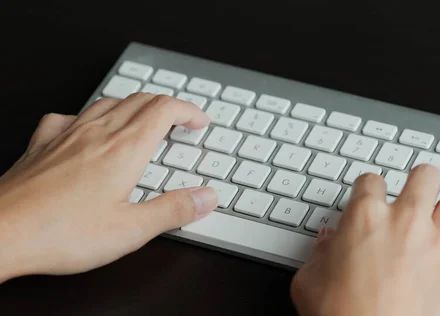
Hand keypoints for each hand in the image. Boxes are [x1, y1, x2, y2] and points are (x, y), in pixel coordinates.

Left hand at [0, 94, 217, 281]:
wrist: (0, 233)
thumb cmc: (59, 233)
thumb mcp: (130, 231)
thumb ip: (174, 210)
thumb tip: (206, 197)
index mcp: (124, 150)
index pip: (164, 109)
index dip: (188, 111)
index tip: (199, 122)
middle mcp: (97, 133)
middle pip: (141, 100)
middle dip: (168, 105)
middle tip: (180, 121)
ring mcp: (67, 134)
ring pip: (109, 102)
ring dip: (135, 105)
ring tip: (144, 120)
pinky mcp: (43, 143)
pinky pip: (71, 115)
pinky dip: (91, 115)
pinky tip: (87, 128)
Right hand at [291, 167, 439, 315]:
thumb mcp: (309, 281)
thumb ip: (319, 254)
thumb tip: (326, 242)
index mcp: (366, 219)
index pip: (370, 181)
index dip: (369, 187)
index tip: (369, 196)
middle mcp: (407, 224)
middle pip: (424, 176)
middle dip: (421, 180)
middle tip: (417, 192)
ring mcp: (439, 248)